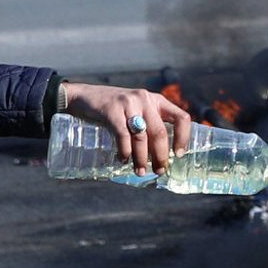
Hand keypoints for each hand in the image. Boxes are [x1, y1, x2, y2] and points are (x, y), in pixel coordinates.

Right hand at [58, 81, 193, 175]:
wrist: (84, 96)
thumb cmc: (114, 109)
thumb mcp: (137, 111)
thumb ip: (149, 124)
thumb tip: (161, 156)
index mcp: (156, 100)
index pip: (181, 117)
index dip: (183, 137)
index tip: (179, 154)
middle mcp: (145, 99)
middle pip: (160, 133)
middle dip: (161, 156)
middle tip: (159, 170)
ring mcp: (129, 103)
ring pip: (142, 137)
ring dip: (142, 158)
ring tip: (140, 171)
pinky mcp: (112, 110)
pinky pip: (123, 135)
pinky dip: (125, 151)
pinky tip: (123, 160)